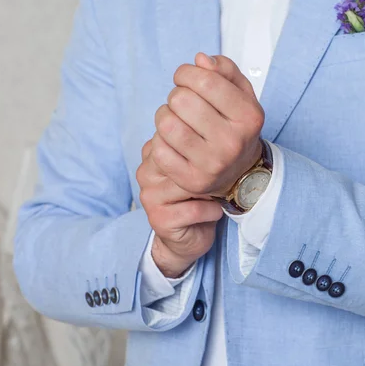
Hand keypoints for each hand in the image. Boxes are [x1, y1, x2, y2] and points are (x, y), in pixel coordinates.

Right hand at [137, 141, 223, 277]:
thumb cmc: (201, 196)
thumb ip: (199, 146)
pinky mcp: (159, 218)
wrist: (191, 236)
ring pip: (189, 184)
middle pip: (184, 161)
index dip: (206, 151)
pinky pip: (194, 208)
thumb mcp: (200, 166)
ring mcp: (149, 196)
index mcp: (154, 153)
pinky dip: (211, 211)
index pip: (179, 138)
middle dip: (209, 173)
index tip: (218, 164)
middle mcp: (146, 173)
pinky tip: (213, 212)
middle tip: (218, 183)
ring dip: (211, 193)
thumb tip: (217, 129)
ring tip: (215, 197)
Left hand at [152, 53, 263, 195]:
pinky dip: (160, 142)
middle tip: (183, 105)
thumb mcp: (241, 94)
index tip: (184, 78)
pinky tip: (173, 143)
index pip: (204, 80)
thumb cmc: (234, 124)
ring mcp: (212, 164)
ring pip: (166, 124)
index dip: (186, 73)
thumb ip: (224, 70)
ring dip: (165, 117)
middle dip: (176, 95)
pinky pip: (159, 150)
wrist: (240, 171)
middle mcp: (232, 142)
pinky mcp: (192, 180)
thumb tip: (200, 60)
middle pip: (180, 100)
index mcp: (248, 116)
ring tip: (176, 121)